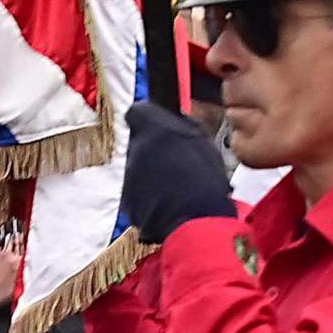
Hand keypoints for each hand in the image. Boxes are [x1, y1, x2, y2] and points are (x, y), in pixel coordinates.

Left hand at [121, 101, 235, 240]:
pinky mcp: (128, 202)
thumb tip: (179, 119)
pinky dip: (150, 197)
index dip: (150, 119)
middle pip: (139, 143)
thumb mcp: (204, 141)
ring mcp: (128, 176)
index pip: (138, 112)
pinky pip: (138, 193)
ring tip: (178, 187)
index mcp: (152, 128)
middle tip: (178, 162)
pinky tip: (171, 202)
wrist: (196, 221)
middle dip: (154, 150)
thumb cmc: (204, 181)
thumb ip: (185, 125)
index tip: (161, 127)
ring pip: (139, 169)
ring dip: (153, 174)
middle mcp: (135, 149)